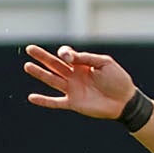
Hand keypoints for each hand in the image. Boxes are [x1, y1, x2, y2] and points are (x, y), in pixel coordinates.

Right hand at [23, 45, 137, 119]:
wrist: (125, 101)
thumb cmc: (118, 80)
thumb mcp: (104, 63)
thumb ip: (85, 58)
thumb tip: (66, 55)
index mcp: (83, 65)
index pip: (67, 55)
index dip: (65, 53)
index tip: (68, 56)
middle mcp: (75, 76)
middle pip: (55, 65)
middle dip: (42, 57)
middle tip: (30, 49)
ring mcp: (73, 89)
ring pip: (52, 80)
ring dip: (40, 73)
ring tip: (27, 66)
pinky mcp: (74, 103)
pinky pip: (56, 102)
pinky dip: (44, 101)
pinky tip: (32, 98)